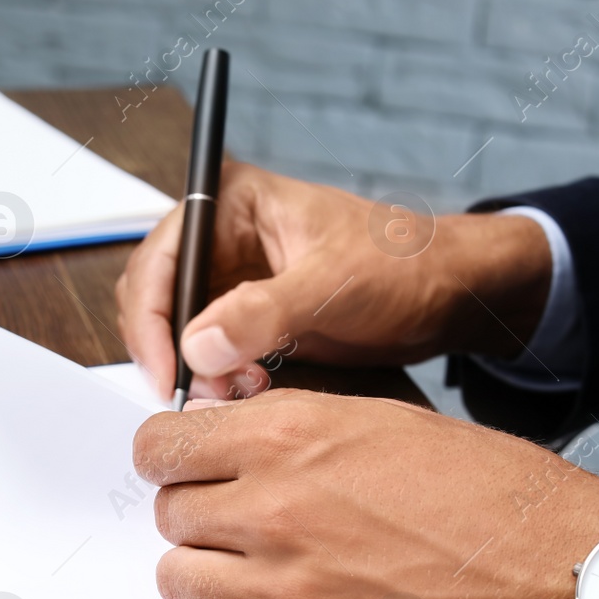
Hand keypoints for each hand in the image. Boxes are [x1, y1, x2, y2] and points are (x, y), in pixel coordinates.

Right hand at [114, 163, 551, 399]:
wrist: (448, 293)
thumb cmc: (402, 266)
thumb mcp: (333, 286)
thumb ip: (262, 313)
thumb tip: (197, 347)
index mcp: (230, 201)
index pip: (159, 259)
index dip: (150, 319)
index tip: (168, 375)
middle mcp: (220, 234)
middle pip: (155, 298)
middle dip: (173, 351)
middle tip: (204, 397)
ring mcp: (231, 276)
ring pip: (178, 332)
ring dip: (196, 371)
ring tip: (237, 394)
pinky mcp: (246, 315)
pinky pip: (208, 352)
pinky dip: (218, 378)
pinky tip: (251, 391)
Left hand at [133, 390, 598, 598]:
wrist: (568, 582)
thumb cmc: (498, 496)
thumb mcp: (390, 423)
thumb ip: (297, 429)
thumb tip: (232, 436)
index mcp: (290, 437)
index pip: (161, 445)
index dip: (168, 455)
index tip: (180, 465)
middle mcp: (272, 511)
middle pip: (166, 512)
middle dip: (194, 512)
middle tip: (235, 518)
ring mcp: (284, 592)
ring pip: (179, 580)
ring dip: (207, 572)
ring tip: (257, 568)